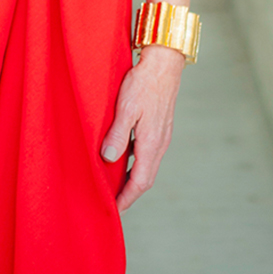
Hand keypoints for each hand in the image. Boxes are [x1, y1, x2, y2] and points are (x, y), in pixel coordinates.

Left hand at [101, 43, 183, 211]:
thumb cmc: (144, 82)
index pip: (140, 182)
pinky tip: (124, 157)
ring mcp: (162, 135)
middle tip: (112, 203)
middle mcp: (160, 144)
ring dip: (133, 178)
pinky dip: (137, 163)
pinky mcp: (160, 127)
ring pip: (148, 166)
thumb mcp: (126, 108)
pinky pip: (149, 153)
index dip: (127, 199)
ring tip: (115, 184)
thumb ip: (118, 135)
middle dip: (129, 193)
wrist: (164, 63)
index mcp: (152, 143)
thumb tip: (107, 159)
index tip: (114, 210)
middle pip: (146, 178)